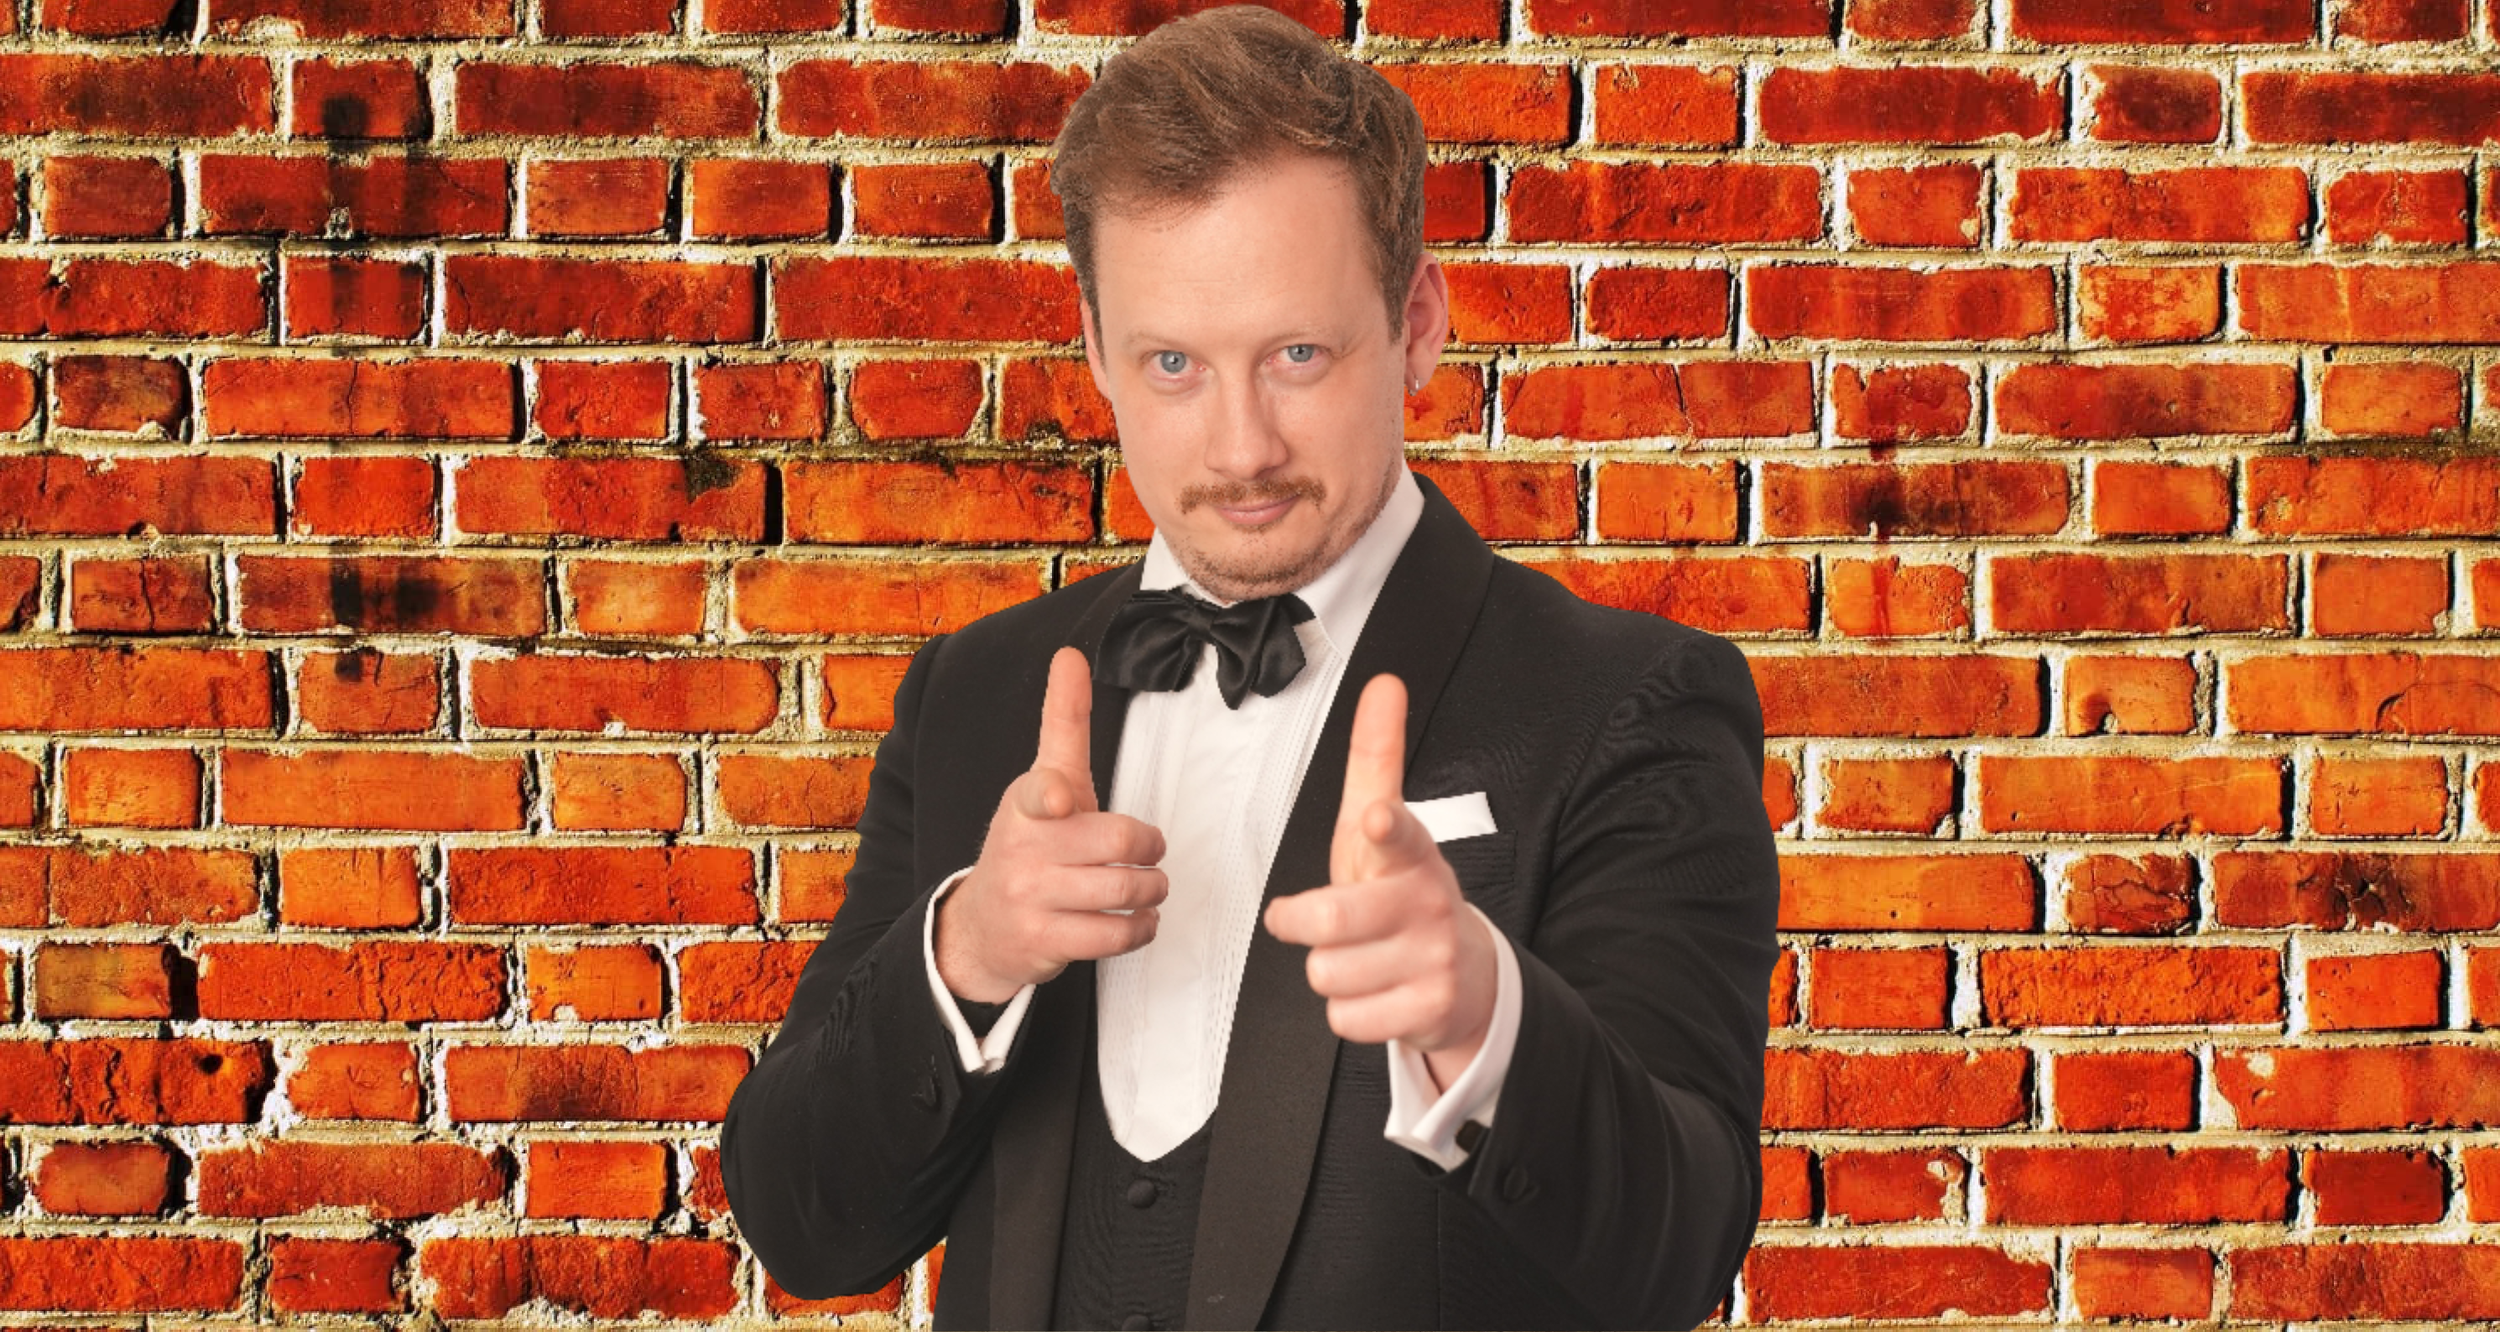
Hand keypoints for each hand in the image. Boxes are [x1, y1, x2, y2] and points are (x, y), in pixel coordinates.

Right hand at [935, 646, 1168, 1003]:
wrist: (983, 925)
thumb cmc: (1030, 844)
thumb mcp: (1042, 781)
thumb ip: (1063, 723)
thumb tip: (1069, 655)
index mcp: (1026, 801)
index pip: (1039, 791)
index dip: (1052, 796)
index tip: (1060, 801)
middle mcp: (1022, 847)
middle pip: (1116, 843)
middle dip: (1149, 850)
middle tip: (1150, 854)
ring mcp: (1029, 897)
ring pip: (1121, 890)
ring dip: (1151, 890)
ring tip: (1148, 887)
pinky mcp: (1044, 941)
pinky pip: (1113, 935)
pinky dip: (1140, 928)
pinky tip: (1138, 919)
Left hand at [1264, 673, 1497, 1087]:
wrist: (1463, 974)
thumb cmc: (1403, 890)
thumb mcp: (1384, 826)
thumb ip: (1377, 758)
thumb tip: (1384, 684)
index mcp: (1412, 853)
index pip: (1400, 834)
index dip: (1384, 827)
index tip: (1375, 818)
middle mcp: (1428, 903)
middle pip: (1330, 922)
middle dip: (1303, 926)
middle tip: (1314, 921)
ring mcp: (1434, 958)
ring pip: (1328, 973)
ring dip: (1330, 970)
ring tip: (1360, 957)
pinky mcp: (1430, 1009)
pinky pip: (1346, 1019)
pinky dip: (1349, 1012)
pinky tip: (1376, 994)